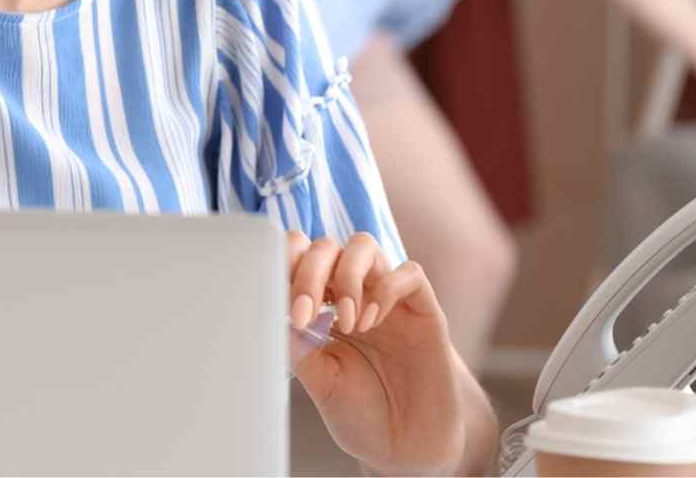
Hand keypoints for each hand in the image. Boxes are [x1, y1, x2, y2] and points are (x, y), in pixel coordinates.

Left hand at [286, 231, 470, 474]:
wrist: (405, 451)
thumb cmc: (360, 413)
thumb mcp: (319, 380)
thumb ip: (297, 345)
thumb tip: (270, 309)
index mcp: (321, 305)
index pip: (298, 256)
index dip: (284, 264)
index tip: (276, 301)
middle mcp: (354, 293)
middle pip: (326, 246)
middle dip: (308, 272)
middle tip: (303, 314)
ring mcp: (388, 299)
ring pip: (363, 245)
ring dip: (345, 276)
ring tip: (345, 321)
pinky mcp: (424, 312)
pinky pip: (409, 273)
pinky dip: (385, 289)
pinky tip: (371, 322)